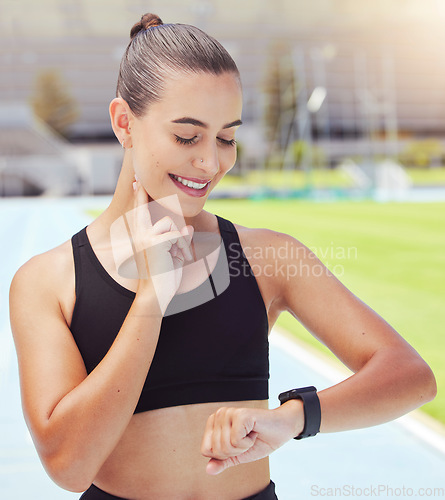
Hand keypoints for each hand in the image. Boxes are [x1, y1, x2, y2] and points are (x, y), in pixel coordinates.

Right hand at [110, 180, 193, 312]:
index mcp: (142, 238)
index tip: (137, 182)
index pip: (142, 213)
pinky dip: (183, 245)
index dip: (140, 197)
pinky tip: (182, 257)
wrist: (155, 295)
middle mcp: (140, 236)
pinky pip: (176, 234)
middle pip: (148, 209)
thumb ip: (179, 241)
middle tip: (138, 180)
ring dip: (179, 239)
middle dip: (145, 196)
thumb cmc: (163, 278)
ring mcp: (146, 238)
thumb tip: (188, 228)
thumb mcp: (174, 256)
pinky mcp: (155, 242)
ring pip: (169, 222)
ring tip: (180, 255)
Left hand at [200, 401, 302, 474]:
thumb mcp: (238, 455)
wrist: (282, 429)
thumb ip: (222, 461)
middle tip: (246, 439)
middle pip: (216, 450)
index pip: (205, 450)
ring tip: (250, 435)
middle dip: (235, 452)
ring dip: (242, 447)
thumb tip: (208, 470)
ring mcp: (229, 413)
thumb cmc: (259, 440)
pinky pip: (236, 441)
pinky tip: (254, 431)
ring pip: (226, 446)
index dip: (224, 455)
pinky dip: (248, 443)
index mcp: (214, 422)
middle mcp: (219, 414)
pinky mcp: (240, 414)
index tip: (237, 444)